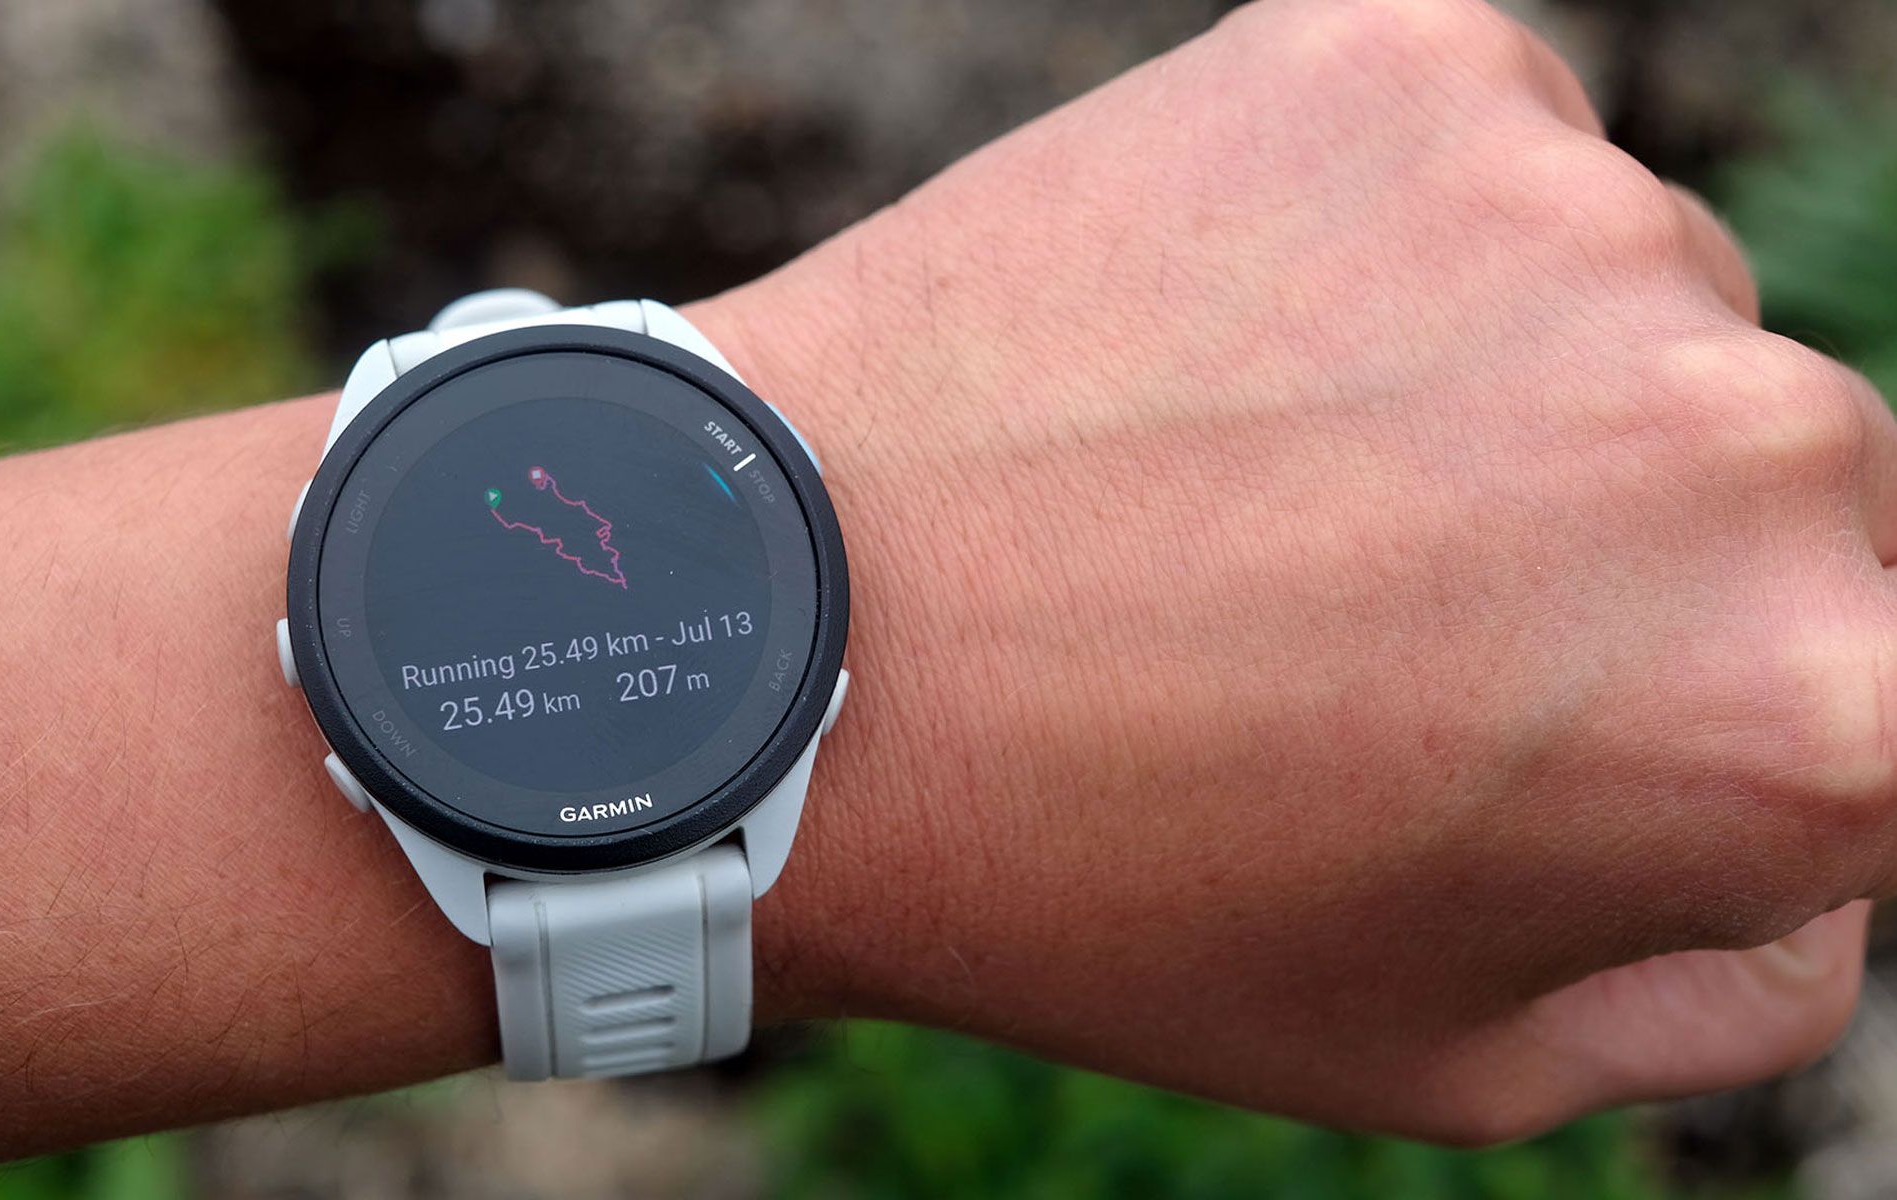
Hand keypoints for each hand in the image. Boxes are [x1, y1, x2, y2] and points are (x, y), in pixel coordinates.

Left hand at [700, 0, 1894, 1140]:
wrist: (787, 649)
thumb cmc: (1104, 886)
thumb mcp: (1454, 1051)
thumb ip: (1739, 967)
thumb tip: (1820, 840)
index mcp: (1812, 715)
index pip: (1867, 687)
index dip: (1683, 716)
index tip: (1525, 709)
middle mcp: (1754, 442)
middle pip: (1769, 480)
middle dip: (1606, 549)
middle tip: (1353, 609)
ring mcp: (1576, 222)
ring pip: (1614, 305)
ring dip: (1489, 381)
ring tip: (1250, 483)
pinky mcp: (1406, 64)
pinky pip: (1472, 158)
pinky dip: (1378, 239)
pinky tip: (1212, 351)